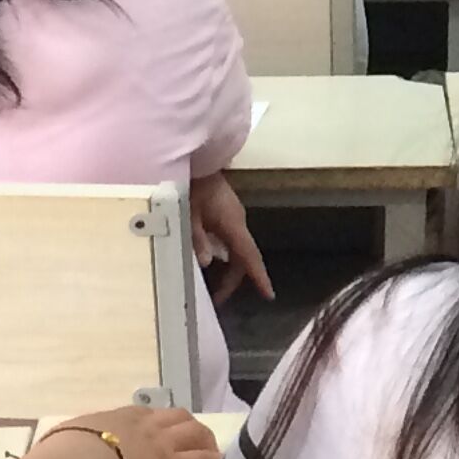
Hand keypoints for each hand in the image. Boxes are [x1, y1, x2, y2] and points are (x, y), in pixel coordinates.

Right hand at [43, 404, 219, 458]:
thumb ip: (67, 441)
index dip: (158, 422)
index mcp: (119, 416)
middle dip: (188, 427)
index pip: (148, 414)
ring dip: (205, 442)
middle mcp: (146, 425)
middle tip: (195, 439)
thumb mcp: (62, 438)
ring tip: (210, 453)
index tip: (160, 432)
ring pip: (196, 434)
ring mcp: (161, 445)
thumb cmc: (62, 453)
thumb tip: (52, 452)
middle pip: (179, 417)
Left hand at [191, 171, 273, 304]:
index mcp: (232, 224)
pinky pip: (232, 240)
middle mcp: (238, 222)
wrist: (197, 159)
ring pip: (238, 248)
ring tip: (212, 284)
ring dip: (229, 268)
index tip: (269, 295)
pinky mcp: (227, 212)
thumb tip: (208, 262)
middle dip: (233, 280)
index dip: (259, 276)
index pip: (249, 255)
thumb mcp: (189, 214)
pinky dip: (226, 255)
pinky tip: (211, 260)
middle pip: (243, 257)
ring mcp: (234, 216)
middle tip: (216, 299)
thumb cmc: (193, 185)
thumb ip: (197, 239)